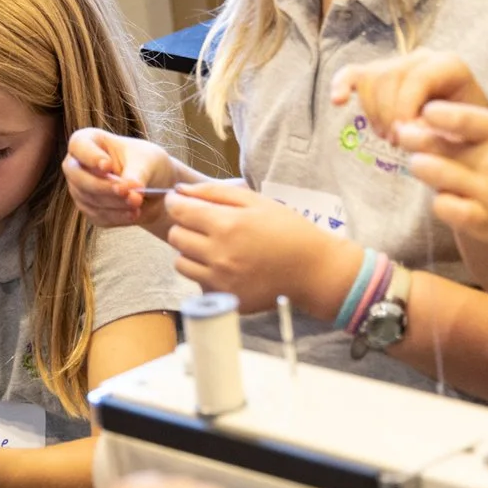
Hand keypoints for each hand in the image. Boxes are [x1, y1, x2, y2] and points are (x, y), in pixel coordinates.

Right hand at [63, 129, 184, 237]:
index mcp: (89, 141)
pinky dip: (117, 216)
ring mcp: (80, 189)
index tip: (107, 166)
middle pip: (77, 176)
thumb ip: (136, 175)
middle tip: (126, 192)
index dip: (90, 156)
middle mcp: (78, 165)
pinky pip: (98, 216)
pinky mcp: (89, 209)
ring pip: (89, 199)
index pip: (79, 145)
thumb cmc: (146, 162)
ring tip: (138, 203)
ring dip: (114, 203)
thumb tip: (129, 194)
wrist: (154, 185)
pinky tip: (134, 214)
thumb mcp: (146, 162)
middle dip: (102, 186)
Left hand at [161, 182, 347, 312]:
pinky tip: (223, 266)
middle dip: (183, 226)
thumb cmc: (287, 230)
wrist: (312, 269)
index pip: (178, 211)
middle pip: (175, 237)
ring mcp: (220, 280)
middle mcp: (218, 255)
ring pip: (180, 262)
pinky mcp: (225, 297)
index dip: (175, 202)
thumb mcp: (255, 201)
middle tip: (201, 224)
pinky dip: (203, 273)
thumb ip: (214, 192)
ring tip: (212, 246)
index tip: (179, 201)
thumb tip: (180, 190)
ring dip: (189, 252)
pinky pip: (197, 283)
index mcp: (226, 225)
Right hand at [329, 52, 487, 139]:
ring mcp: (398, 64)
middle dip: (389, 113)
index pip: (417, 78)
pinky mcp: (377, 75)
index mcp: (448, 65)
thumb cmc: (467, 135)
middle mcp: (422, 57)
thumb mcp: (462, 135)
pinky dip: (342, 85)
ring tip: (388, 136)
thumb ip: (438, 132)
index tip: (405, 135)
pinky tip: (338, 101)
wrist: (464, 135)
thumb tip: (409, 132)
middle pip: (390, 77)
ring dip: (374, 112)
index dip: (406, 107)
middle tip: (397, 142)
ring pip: (372, 79)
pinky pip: (353, 74)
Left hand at [394, 102, 487, 267]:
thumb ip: (481, 134)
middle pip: (440, 145)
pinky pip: (444, 207)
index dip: (438, 113)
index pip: (465, 118)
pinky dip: (438, 201)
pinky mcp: (484, 222)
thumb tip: (432, 119)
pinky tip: (443, 199)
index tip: (423, 111)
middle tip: (402, 134)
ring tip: (418, 164)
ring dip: (420, 166)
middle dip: (414, 137)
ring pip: (435, 172)